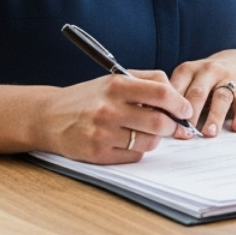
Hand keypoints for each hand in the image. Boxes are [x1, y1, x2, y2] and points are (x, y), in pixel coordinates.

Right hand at [40, 70, 193, 163]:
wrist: (50, 117)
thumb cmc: (89, 97)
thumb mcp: (116, 78)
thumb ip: (149, 81)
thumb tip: (178, 97)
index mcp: (117, 85)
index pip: (161, 94)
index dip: (179, 103)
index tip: (185, 109)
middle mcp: (109, 109)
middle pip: (158, 122)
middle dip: (171, 125)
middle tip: (171, 125)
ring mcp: (102, 133)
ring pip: (149, 142)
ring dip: (155, 138)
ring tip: (146, 131)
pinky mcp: (97, 154)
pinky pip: (134, 155)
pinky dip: (138, 149)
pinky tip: (127, 140)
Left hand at [171, 51, 235, 136]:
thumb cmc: (204, 79)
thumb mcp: (187, 80)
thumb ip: (175, 98)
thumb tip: (159, 124)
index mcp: (188, 70)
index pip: (177, 89)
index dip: (171, 109)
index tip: (166, 127)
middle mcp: (208, 71)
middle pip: (198, 93)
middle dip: (191, 114)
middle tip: (185, 134)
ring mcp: (228, 77)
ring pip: (221, 97)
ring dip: (214, 116)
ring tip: (209, 133)